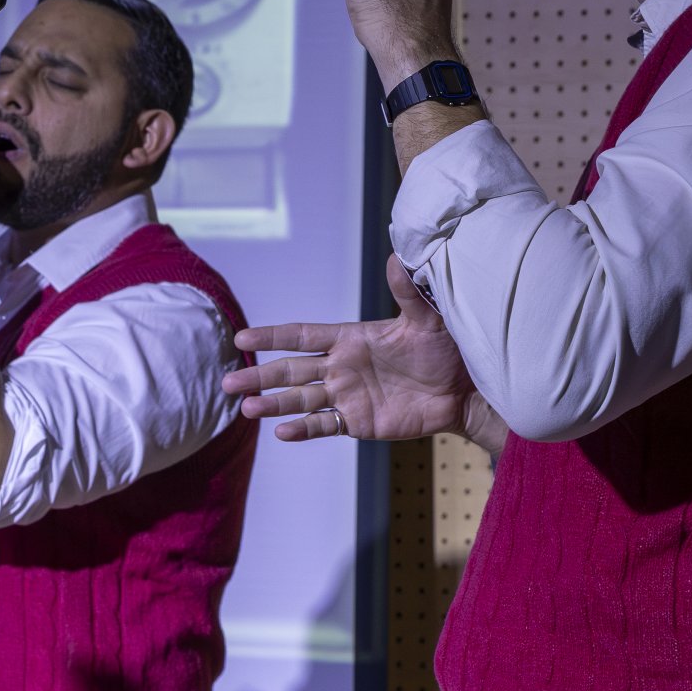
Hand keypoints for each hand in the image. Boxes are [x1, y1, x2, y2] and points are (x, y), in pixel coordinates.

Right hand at [223, 257, 475, 441]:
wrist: (463, 390)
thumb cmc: (445, 349)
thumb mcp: (427, 318)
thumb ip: (408, 292)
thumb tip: (397, 258)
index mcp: (350, 338)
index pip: (303, 335)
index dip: (273, 336)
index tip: (242, 336)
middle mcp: (341, 367)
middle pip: (291, 370)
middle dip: (260, 375)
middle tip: (228, 381)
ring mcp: (347, 396)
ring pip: (301, 400)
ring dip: (273, 404)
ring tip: (246, 408)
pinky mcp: (358, 422)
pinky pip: (324, 426)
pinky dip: (302, 429)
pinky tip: (280, 432)